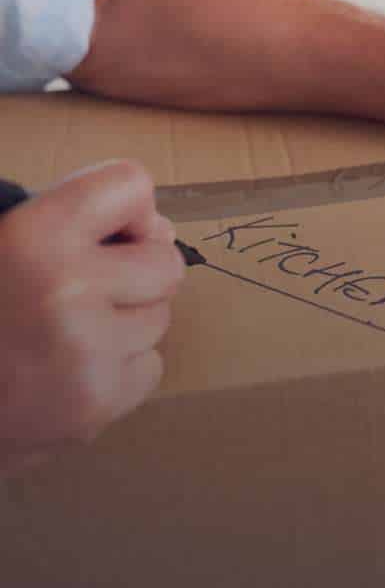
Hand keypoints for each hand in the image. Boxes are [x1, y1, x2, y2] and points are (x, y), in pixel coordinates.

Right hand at [0, 161, 182, 473]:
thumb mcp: (3, 240)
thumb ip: (73, 218)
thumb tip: (161, 230)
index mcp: (32, 237)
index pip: (131, 184)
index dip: (124, 208)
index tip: (103, 230)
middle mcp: (65, 291)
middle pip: (166, 263)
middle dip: (137, 274)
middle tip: (85, 290)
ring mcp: (86, 353)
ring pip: (159, 318)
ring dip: (125, 323)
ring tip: (62, 334)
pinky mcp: (98, 402)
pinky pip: (150, 366)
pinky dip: (120, 369)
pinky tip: (67, 370)